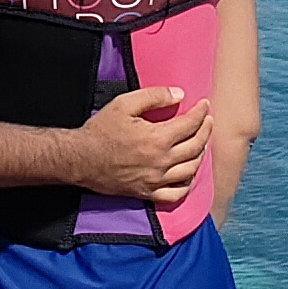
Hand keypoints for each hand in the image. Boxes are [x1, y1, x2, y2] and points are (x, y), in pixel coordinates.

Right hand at [68, 88, 203, 205]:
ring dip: (200, 154)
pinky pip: (176, 194)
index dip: (201, 112)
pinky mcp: (147, 192)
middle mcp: (161, 162)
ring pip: (191, 170)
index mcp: (157, 139)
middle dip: (205, 131)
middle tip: (207, 121)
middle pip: (195, 146)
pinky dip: (187, 185)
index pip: (190, 124)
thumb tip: (179, 94)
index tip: (204, 105)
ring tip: (200, 143)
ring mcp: (155, 180)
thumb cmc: (100, 131)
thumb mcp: (124, 104)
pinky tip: (188, 174)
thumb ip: (154, 96)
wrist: (80, 159)